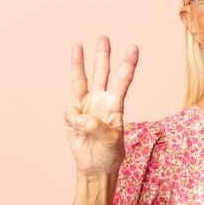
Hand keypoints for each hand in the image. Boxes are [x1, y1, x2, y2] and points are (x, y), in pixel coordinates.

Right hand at [64, 35, 138, 176]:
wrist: (95, 167)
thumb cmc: (110, 154)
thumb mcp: (111, 142)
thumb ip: (97, 127)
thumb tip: (81, 116)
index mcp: (116, 105)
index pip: (123, 81)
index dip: (128, 65)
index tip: (133, 48)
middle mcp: (101, 101)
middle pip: (102, 73)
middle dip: (103, 55)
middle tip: (104, 37)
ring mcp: (86, 106)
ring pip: (82, 80)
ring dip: (79, 63)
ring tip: (77, 46)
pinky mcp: (73, 116)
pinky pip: (70, 111)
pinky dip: (73, 120)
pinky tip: (79, 131)